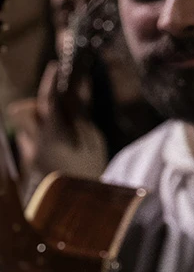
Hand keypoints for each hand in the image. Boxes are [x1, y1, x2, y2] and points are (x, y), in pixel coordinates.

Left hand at [8, 60, 107, 190]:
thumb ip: (81, 113)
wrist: (75, 205)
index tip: (56, 66)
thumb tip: (80, 86)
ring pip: (24, 125)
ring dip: (37, 121)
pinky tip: (55, 147)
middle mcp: (36, 139)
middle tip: (55, 105)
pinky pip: (28, 140)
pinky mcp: (28, 162)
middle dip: (36, 103)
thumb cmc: (88, 172)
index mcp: (54, 132)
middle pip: (23, 110)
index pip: (46, 98)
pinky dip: (38, 137)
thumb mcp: (92, 140)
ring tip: (57, 129)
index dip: (50, 79)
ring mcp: (29, 151)